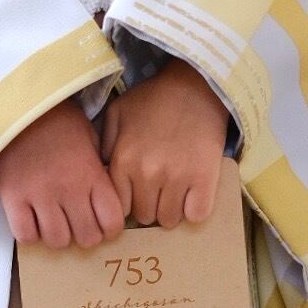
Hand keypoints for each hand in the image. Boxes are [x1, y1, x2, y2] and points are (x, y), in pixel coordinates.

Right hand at [0, 98, 125, 247]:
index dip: (110, 228)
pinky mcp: (13, 198)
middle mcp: (69, 190)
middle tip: (78, 224)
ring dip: (58, 236)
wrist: (17, 107)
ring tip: (54, 221)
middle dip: (86, 235)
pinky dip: (30, 233)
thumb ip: (100, 170)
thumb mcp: (90, 138)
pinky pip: (25, 235)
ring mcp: (40, 196)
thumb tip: (107, 197)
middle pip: (87, 238)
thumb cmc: (58, 120)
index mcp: (92, 175)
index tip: (102, 222)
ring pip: (57, 241)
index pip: (112, 222)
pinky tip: (32, 219)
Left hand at [100, 57, 229, 228]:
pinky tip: (192, 195)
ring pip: (168, 220)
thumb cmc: (155, 100)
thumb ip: (105, 145)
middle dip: (149, 206)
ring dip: (171, 210)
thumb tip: (102, 174)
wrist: (197, 88)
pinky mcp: (204, 180)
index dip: (129, 202)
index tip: (137, 194)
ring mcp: (177, 179)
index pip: (120, 207)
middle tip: (158, 190)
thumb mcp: (118, 113)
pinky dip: (194, 209)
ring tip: (175, 192)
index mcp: (124, 161)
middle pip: (144, 216)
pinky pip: (195, 216)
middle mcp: (148, 173)